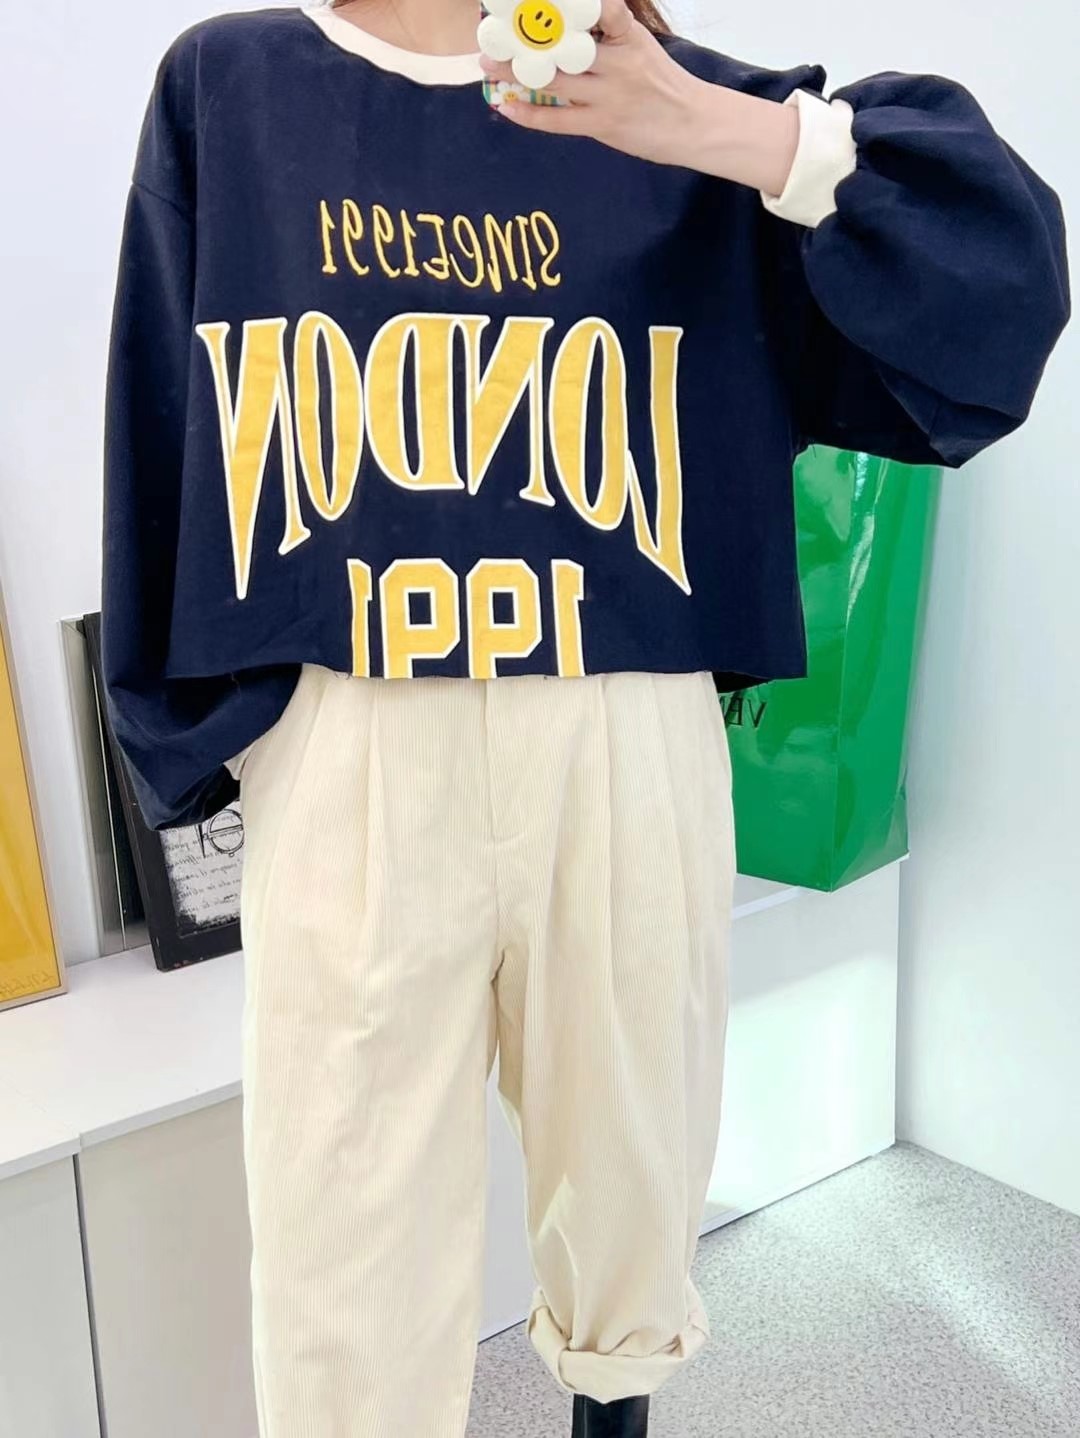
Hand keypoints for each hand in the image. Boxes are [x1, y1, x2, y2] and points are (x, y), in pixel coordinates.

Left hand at [478, 0, 799, 195]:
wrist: (694, 124)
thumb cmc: (662, 84)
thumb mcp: (640, 46)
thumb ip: (609, 34)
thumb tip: (568, 27)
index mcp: (629, 35)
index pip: (599, 9)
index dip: (568, 4)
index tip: (536, 0)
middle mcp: (618, 61)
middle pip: (564, 45)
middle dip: (526, 38)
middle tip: (494, 32)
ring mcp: (610, 95)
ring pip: (555, 81)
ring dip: (517, 73)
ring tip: (490, 66)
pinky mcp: (604, 125)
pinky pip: (558, 120)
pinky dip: (530, 115)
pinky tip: (507, 108)